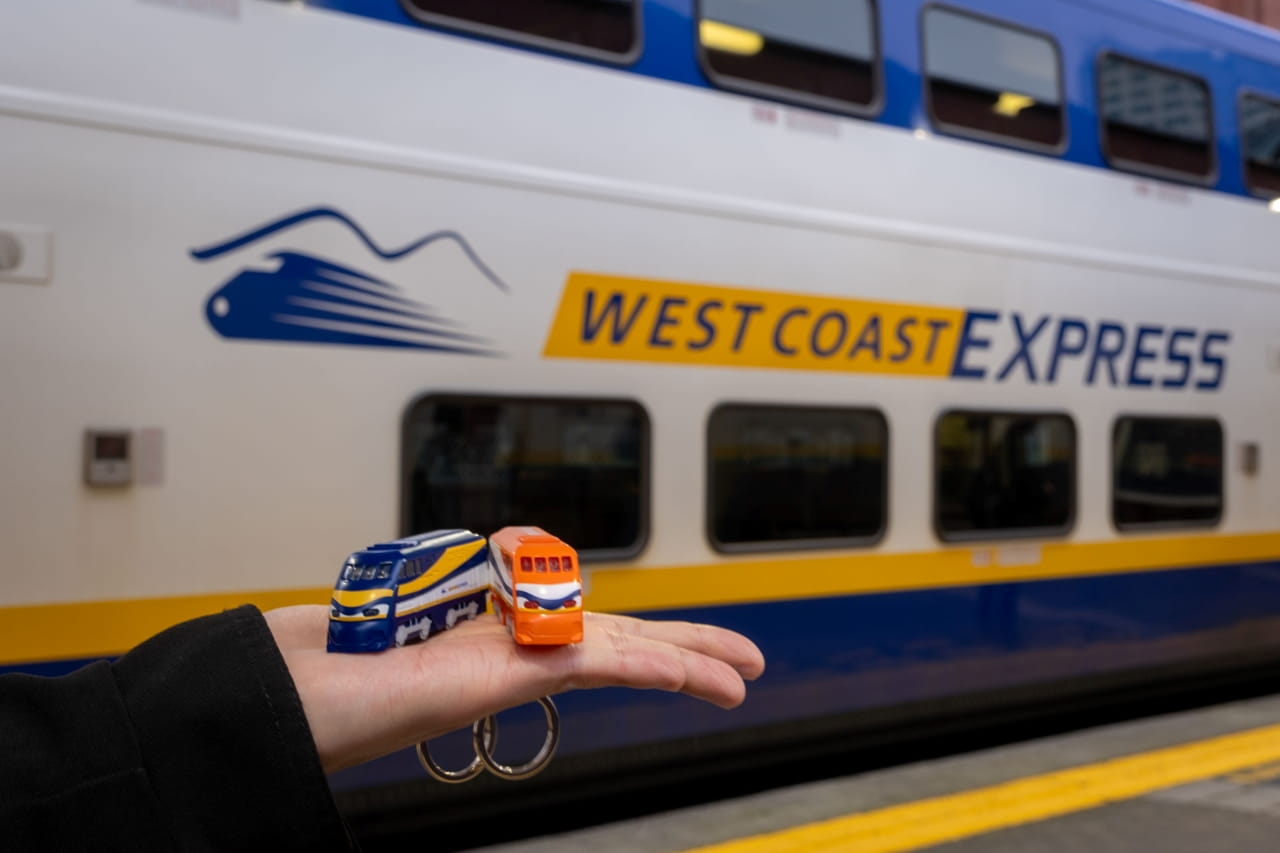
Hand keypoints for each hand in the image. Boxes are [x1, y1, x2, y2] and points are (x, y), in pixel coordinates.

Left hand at [265, 606, 765, 772]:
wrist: (306, 686)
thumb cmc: (352, 640)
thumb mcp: (438, 577)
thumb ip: (487, 564)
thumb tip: (520, 547)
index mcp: (513, 632)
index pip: (603, 629)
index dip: (655, 634)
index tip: (688, 645)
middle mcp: (526, 648)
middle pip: (630, 643)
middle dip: (694, 651)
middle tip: (747, 665)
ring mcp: (522, 662)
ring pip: (627, 658)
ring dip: (690, 665)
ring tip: (741, 681)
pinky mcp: (511, 673)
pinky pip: (595, 665)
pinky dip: (648, 667)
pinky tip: (690, 674)